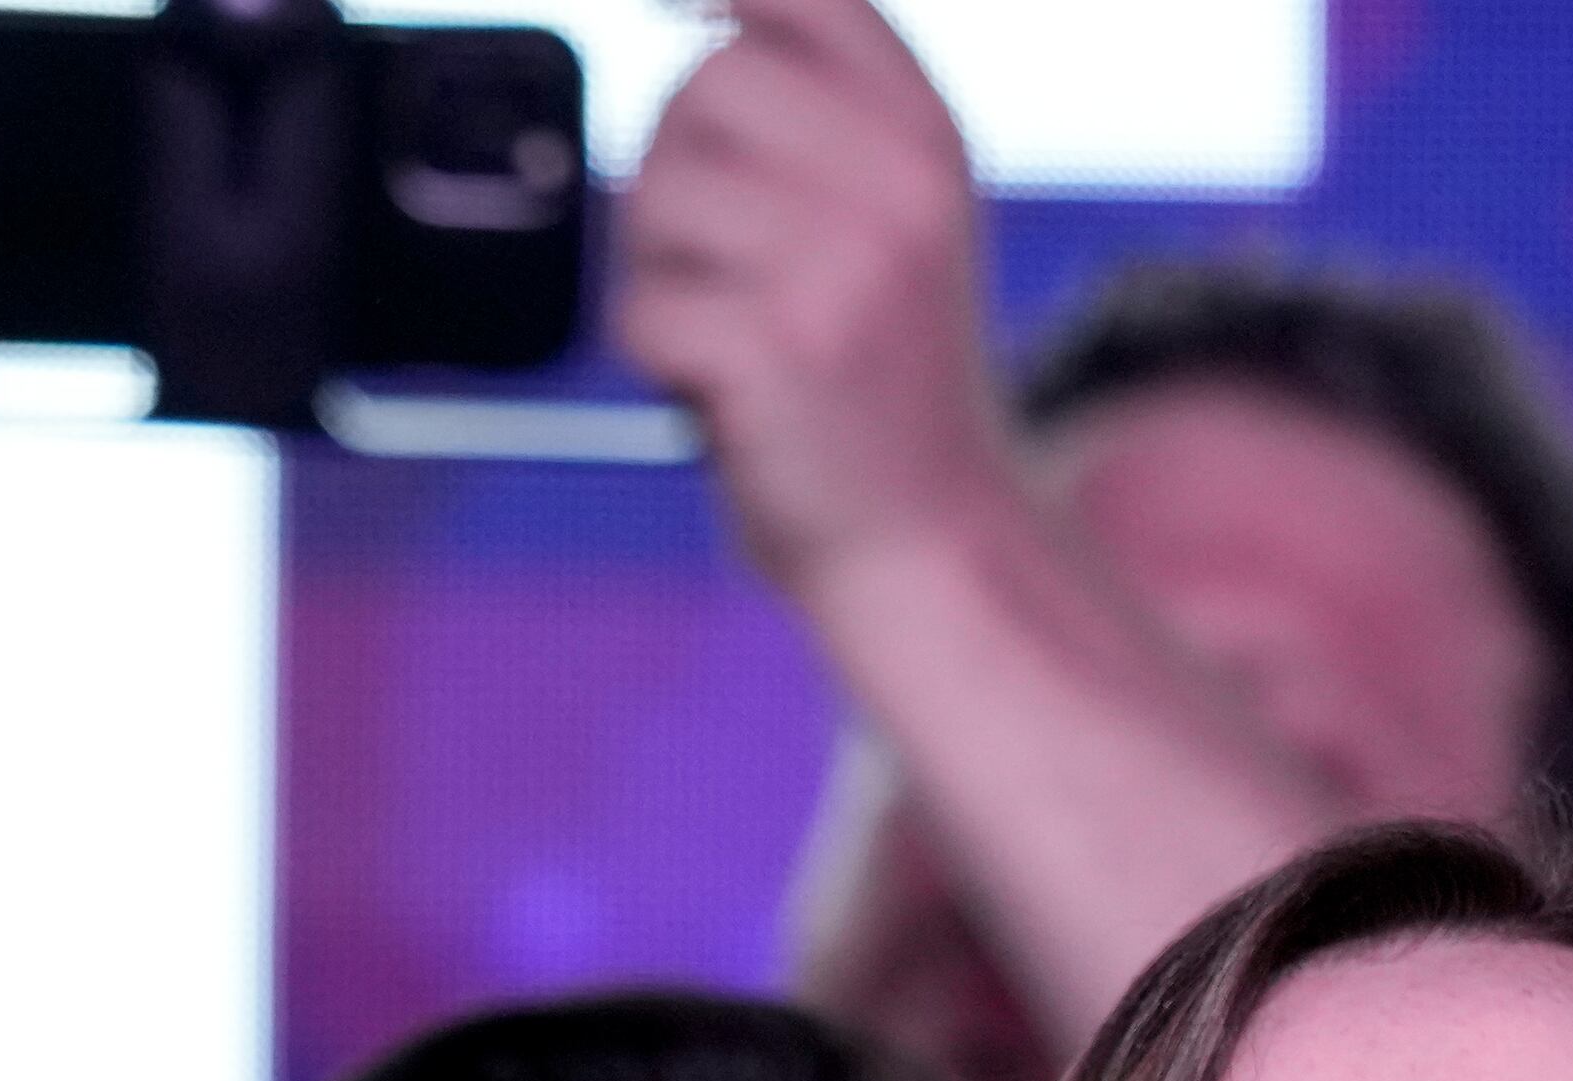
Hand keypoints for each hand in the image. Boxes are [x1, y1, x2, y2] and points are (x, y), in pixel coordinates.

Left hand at [610, 0, 1015, 601]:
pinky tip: (718, 387)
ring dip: (657, 268)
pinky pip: (642, 309)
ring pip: (656, 197)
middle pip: (704, 88)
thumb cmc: (881, 374)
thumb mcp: (894, 215)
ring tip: (725, 325)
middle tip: (708, 255)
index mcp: (925, 138)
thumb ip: (823, 108)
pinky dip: (656, 356)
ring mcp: (842, 266)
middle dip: (669, 166)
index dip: (723, 0)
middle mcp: (897, 185)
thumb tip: (698, 7)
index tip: (673, 20)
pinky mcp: (778, 350)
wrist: (930, 536)